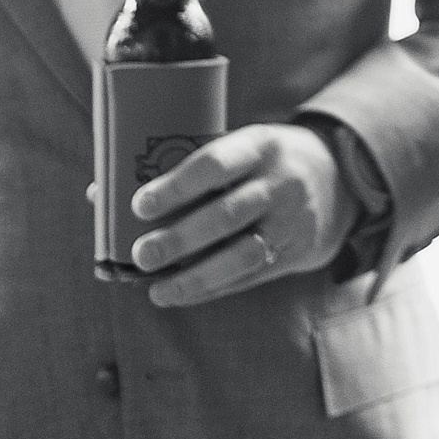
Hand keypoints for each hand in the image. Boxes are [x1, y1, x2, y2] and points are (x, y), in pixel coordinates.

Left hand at [131, 123, 351, 307]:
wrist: (339, 180)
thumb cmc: (263, 162)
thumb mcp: (240, 147)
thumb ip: (182, 167)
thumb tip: (99, 193)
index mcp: (261, 144)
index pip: (216, 162)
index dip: (177, 185)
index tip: (140, 205)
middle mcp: (281, 180)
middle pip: (226, 213)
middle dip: (179, 238)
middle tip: (141, 253)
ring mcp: (291, 219)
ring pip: (241, 252)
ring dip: (195, 274)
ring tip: (156, 288)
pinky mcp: (295, 252)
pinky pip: (249, 276)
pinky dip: (211, 289)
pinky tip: (179, 295)